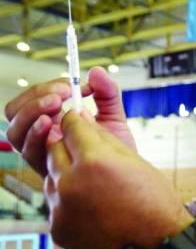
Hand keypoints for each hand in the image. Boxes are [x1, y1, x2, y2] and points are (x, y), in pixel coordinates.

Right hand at [4, 66, 135, 176]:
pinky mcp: (48, 169)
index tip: (72, 84)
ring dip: (32, 112)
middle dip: (35, 96)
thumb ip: (107, 93)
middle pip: (15, 112)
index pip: (32, 99)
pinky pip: (29, 152)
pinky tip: (53, 126)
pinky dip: (35, 135)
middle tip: (61, 93)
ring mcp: (42, 152)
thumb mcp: (114, 116)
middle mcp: (41, 136)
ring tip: (56, 105)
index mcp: (53, 120)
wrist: (128, 178)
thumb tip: (96, 71)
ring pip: (14, 131)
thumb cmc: (117, 149)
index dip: (46, 87)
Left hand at [46, 110, 192, 248]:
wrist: (154, 243)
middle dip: (68, 143)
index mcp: (94, 160)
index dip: (76, 119)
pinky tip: (90, 201)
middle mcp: (72, 182)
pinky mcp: (58, 226)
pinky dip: (68, 197)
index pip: (71, 126)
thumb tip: (83, 118)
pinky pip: (56, 201)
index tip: (78, 117)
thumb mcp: (133, 159)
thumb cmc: (152, 200)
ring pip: (51, 175)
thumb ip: (103, 137)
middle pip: (54, 148)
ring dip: (66, 171)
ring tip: (91, 179)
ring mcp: (61, 206)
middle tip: (84, 148)